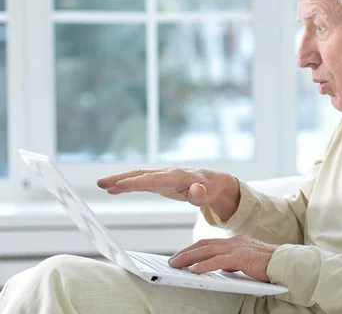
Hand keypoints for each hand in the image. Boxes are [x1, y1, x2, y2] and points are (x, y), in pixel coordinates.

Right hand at [96, 168, 240, 220]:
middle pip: (140, 174)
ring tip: (101, 185)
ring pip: (137, 176)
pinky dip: (126, 185)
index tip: (119, 184)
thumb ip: (201, 194)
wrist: (213, 181)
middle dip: (121, 178)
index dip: (136, 182)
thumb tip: (196, 192)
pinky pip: (140, 182)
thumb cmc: (211, 187)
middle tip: (101, 183)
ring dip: (119, 180)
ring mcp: (162, 177)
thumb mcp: (209, 193)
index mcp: (177, 176)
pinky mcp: (159, 182)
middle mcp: (167, 174)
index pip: (153, 179)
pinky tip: (113, 190)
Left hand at [169, 235, 277, 282]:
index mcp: (235, 241)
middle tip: (171, 260)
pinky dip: (204, 265)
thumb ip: (234, 262)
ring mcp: (238, 247)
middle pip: (204, 245)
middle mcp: (235, 241)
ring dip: (189, 258)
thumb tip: (222, 268)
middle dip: (185, 252)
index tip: (180, 256)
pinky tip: (194, 270)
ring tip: (175, 265)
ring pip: (208, 251)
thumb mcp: (247, 261)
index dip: (192, 249)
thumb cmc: (269, 265)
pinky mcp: (242, 257)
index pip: (209, 243)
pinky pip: (218, 261)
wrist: (287, 263)